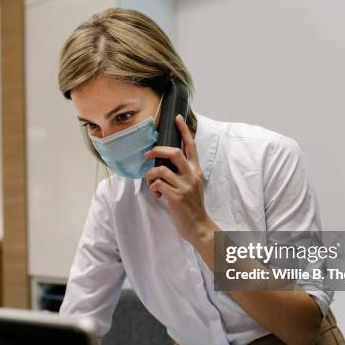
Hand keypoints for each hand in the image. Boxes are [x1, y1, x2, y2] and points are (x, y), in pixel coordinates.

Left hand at [143, 114, 213, 245]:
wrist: (198, 226)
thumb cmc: (192, 205)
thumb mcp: (192, 185)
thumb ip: (183, 173)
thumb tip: (164, 163)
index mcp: (196, 171)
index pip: (191, 146)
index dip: (184, 131)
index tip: (177, 118)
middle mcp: (192, 176)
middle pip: (174, 152)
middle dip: (157, 150)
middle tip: (147, 154)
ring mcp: (184, 186)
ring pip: (160, 170)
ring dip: (151, 175)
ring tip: (153, 184)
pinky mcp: (176, 197)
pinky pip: (157, 185)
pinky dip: (153, 189)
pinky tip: (158, 195)